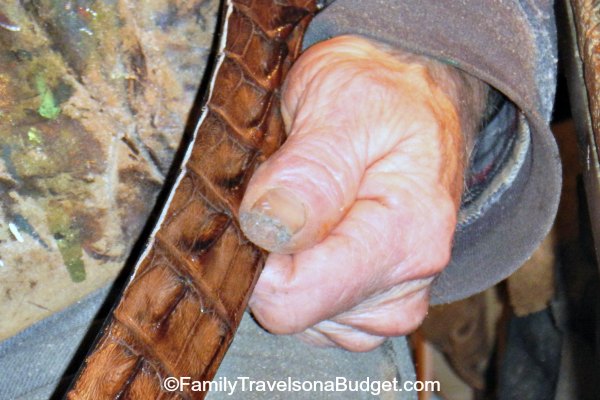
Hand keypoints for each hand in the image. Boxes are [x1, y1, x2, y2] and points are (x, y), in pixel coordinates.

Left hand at [239, 35, 486, 350]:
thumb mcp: (342, 101)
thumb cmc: (380, 92)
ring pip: (298, 317)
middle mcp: (406, 283)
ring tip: (307, 202)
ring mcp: (391, 300)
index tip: (255, 201)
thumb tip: (270, 227)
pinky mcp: (374, 305)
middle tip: (283, 190)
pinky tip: (315, 230)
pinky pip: (313, 316)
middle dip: (270, 256)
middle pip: (292, 311)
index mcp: (405, 236)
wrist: (413, 99)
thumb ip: (311, 167)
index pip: (294, 295)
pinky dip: (301, 277)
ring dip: (286, 264)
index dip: (255, 253)